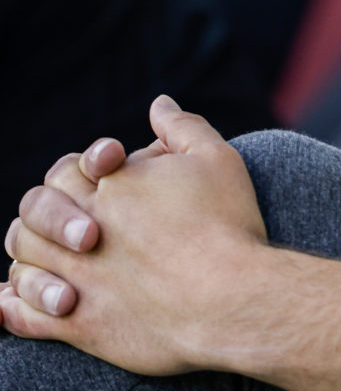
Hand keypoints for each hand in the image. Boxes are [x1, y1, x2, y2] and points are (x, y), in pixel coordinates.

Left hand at [0, 95, 268, 375]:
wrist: (231, 298)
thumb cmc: (227, 224)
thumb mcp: (216, 159)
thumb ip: (182, 127)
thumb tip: (159, 104)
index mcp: (110, 185)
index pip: (68, 170)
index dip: (84, 172)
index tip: (113, 183)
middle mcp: (82, 228)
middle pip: (34, 212)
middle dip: (52, 215)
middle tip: (87, 229)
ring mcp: (76, 278)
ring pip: (23, 260)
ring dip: (32, 257)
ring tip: (59, 259)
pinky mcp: (78, 323)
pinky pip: (21, 316)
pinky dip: (11, 307)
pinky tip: (13, 302)